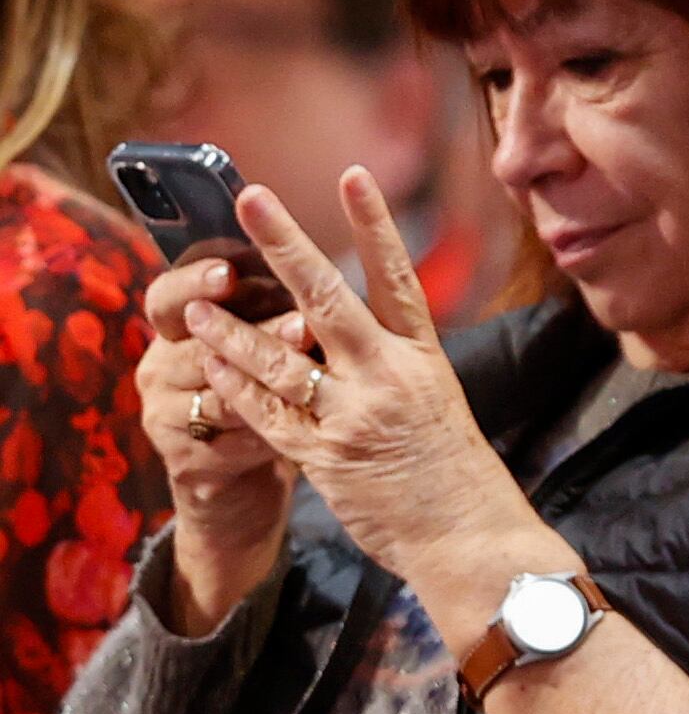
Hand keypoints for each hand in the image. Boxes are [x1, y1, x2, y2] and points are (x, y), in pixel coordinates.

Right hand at [137, 259, 310, 631]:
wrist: (241, 475)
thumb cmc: (265, 389)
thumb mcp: (264, 344)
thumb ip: (276, 308)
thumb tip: (324, 265)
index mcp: (176, 330)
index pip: (168, 296)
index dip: (193, 281)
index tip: (228, 271)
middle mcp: (159, 368)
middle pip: (196, 345)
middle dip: (252, 333)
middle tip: (300, 323)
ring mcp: (165, 416)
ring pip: (215, 396)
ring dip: (265, 385)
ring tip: (313, 375)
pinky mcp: (186, 461)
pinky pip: (229, 442)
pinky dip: (268, 434)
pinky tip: (307, 427)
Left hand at [183, 169, 561, 624]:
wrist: (470, 537)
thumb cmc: (455, 472)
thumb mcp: (437, 402)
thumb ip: (394, 365)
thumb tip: (352, 333)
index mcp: (423, 358)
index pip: (396, 276)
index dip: (373, 224)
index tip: (352, 176)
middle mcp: (389, 376)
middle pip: (328, 297)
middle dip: (283, 245)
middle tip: (250, 197)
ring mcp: (355, 415)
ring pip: (280, 358)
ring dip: (230, 328)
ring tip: (193, 306)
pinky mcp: (326, 457)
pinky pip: (268, 415)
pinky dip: (235, 388)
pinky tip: (208, 365)